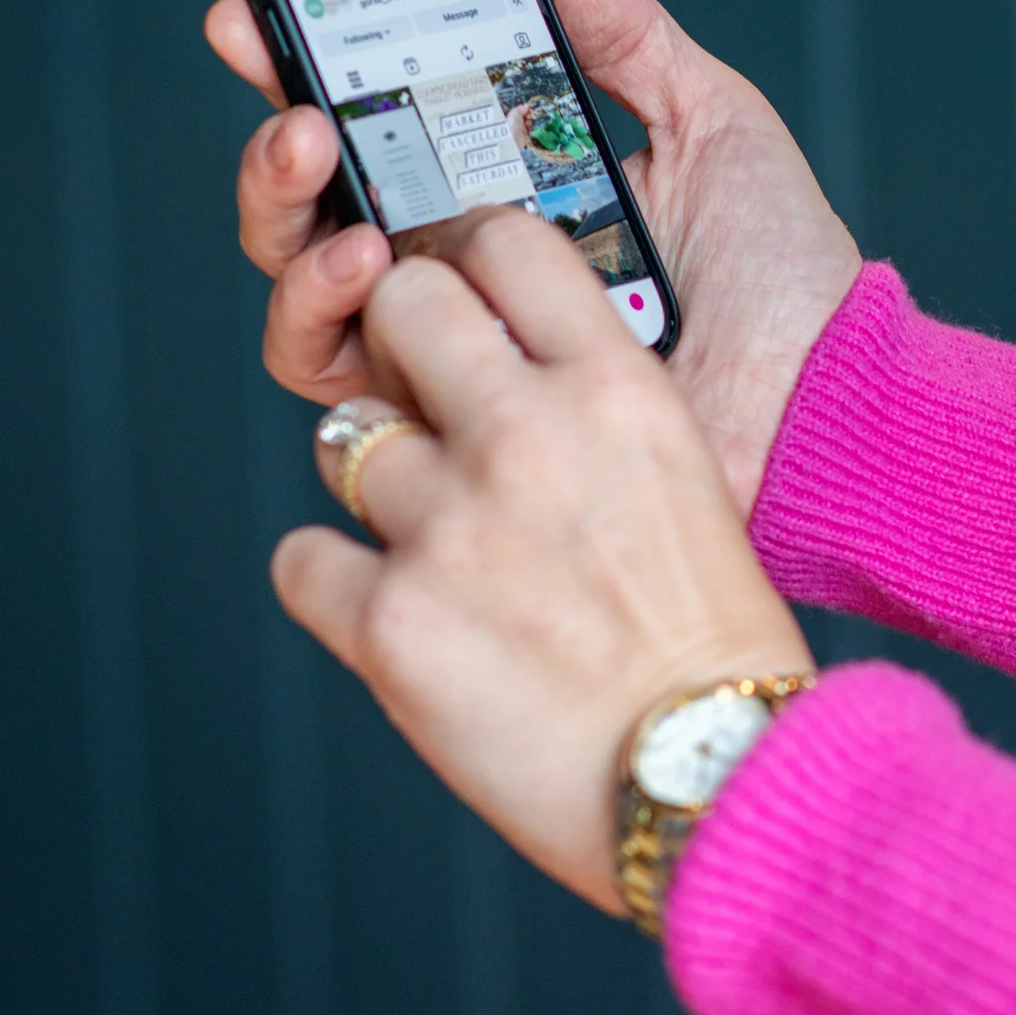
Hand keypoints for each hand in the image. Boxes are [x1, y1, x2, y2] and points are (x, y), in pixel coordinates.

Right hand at [209, 0, 860, 516]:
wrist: (823, 399)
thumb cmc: (784, 275)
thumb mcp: (713, 123)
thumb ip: (623, 34)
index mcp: (521, 192)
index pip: (389, 124)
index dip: (311, 65)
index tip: (262, 6)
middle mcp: (471, 269)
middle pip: (320, 202)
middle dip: (278, 139)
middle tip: (294, 98)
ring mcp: (457, 346)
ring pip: (305, 283)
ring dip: (285, 216)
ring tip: (319, 160)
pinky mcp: (453, 422)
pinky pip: (338, 376)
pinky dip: (324, 312)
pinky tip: (369, 259)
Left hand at [281, 206, 814, 915]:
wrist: (711, 772)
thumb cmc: (710, 636)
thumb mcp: (686, 477)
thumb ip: (593, 409)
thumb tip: (493, 369)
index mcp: (618, 389)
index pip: (506, 242)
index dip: (469, 259)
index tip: (464, 292)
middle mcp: (529, 435)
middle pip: (400, 305)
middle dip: (401, 346)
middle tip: (430, 406)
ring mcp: (449, 526)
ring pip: (346, 446)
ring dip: (384, 493)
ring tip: (451, 556)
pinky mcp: (386, 620)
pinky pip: (304, 558)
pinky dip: (342, 588)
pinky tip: (413, 620)